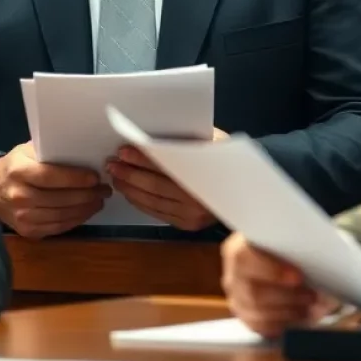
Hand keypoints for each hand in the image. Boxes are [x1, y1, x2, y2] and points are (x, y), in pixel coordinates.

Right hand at [0, 142, 110, 238]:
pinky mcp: (27, 231)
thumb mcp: (26, 151)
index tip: (95, 177)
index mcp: (19, 172)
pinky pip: (57, 227)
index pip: (52, 177)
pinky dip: (75, 220)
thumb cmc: (13, 166)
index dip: (76, 178)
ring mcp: (23, 217)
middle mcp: (20, 196)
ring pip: (62, 215)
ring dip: (85, 209)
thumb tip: (81, 149)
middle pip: (61, 199)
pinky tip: (86, 212)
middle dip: (87, 195)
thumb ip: (49, 151)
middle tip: (104, 189)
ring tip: (99, 200)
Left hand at [105, 128, 229, 230]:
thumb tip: (147, 135)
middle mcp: (198, 200)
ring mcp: (192, 215)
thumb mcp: (210, 140)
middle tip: (112, 162)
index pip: (165, 165)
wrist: (248, 184)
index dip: (142, 157)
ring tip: (116, 174)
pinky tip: (128, 191)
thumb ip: (183, 140)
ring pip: (152, 201)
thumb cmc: (226, 155)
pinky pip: (156, 212)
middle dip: (129, 173)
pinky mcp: (187, 224)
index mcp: (205, 174)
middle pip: (155, 185)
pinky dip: (139, 201)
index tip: (124, 149)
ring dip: (130, 188)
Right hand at [221, 233, 338, 337]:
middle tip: (313, 296)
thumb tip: (319, 267)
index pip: (244, 258)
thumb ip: (294, 251)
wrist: (275, 260)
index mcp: (237, 248)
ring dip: (289, 312)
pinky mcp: (245, 317)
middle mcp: (232, 275)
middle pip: (254, 292)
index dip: (271, 270)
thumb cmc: (282, 249)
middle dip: (288, 297)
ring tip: (310, 308)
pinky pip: (262, 328)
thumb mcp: (286, 242)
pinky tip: (299, 317)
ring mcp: (237, 299)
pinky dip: (283, 325)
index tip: (298, 277)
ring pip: (258, 313)